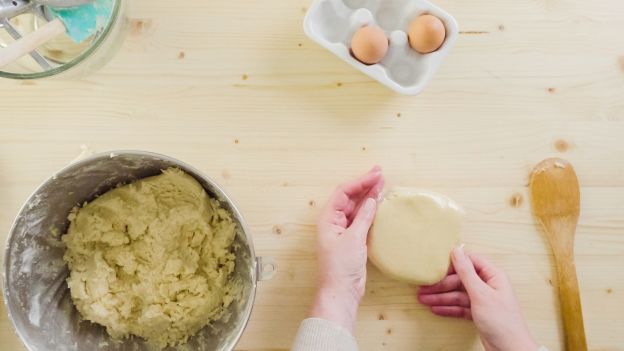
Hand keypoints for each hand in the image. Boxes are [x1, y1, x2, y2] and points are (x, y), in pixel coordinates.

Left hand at [309, 166, 384, 331]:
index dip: (360, 181)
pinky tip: (379, 203)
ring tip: (382, 183)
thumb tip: (372, 200)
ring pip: (357, 207)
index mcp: (328, 218)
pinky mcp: (353, 239)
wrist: (341, 290)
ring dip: (369, 196)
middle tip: (380, 173)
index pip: (344, 192)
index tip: (376, 174)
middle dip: (365, 185)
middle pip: (350, 197)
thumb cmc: (341, 266)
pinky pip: (361, 219)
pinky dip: (370, 210)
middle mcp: (334, 221)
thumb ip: (364, 217)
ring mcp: (344, 230)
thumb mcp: (354, 238)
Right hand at [418, 247, 538, 350]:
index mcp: (493, 276)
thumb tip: (456, 251)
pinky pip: (460, 307)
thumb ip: (466, 272)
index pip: (470, 262)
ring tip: (423, 300)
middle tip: (424, 288)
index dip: (453, 263)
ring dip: (441, 297)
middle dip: (442, 285)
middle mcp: (488, 285)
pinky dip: (448, 308)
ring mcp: (483, 300)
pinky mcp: (478, 313)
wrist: (510, 350)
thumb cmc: (502, 321)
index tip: (436, 265)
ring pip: (458, 294)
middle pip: (460, 280)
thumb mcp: (481, 294)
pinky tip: (435, 309)